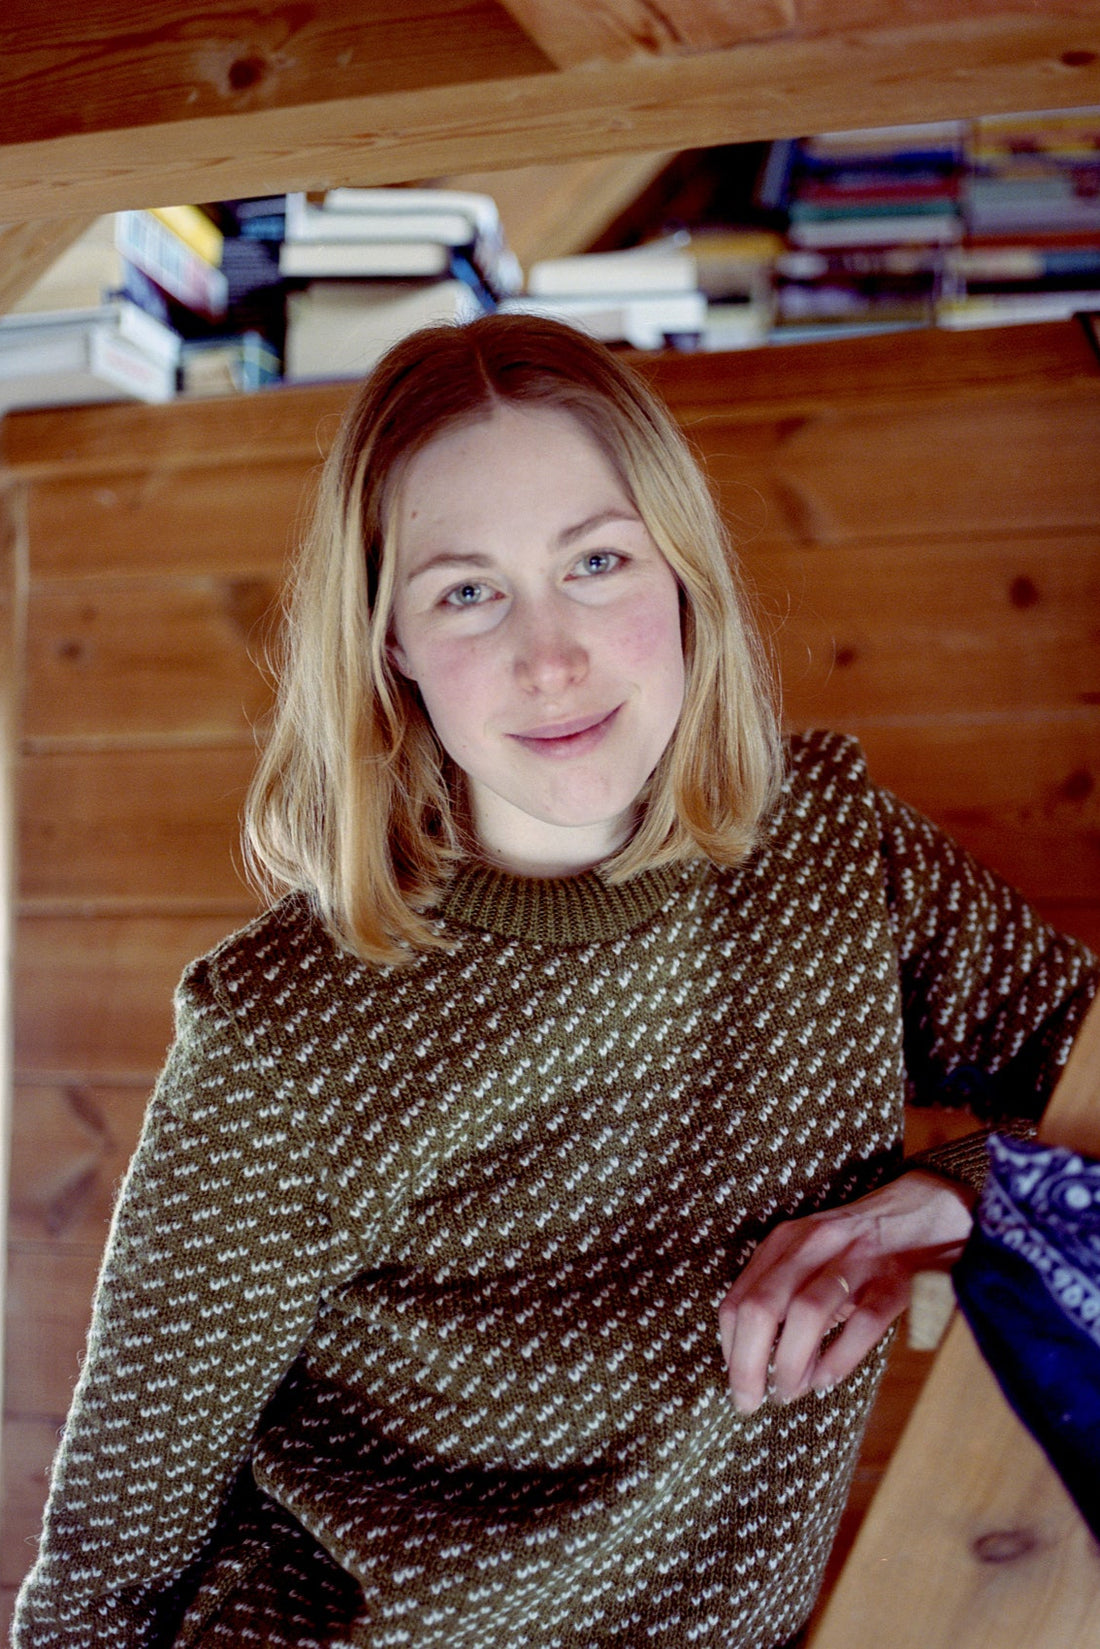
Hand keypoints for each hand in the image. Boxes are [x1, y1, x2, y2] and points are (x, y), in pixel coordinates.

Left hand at [716, 1170, 974, 1413]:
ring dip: (790, 1364)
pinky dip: (838, 1359)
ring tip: (789, 1393)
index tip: (737, 1382)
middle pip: (762, 1307)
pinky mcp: (895, 1281)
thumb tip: (758, 1360)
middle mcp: (814, 1245)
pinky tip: (827, 1381)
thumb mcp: (810, 1257)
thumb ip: (782, 1295)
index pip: (738, 1299)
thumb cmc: (858, 1247)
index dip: (731, 1348)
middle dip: (748, 1364)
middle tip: (750, 1402)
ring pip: (806, 1314)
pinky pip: (861, 1325)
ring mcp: (856, 1262)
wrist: (925, 1213)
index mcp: (786, 1242)